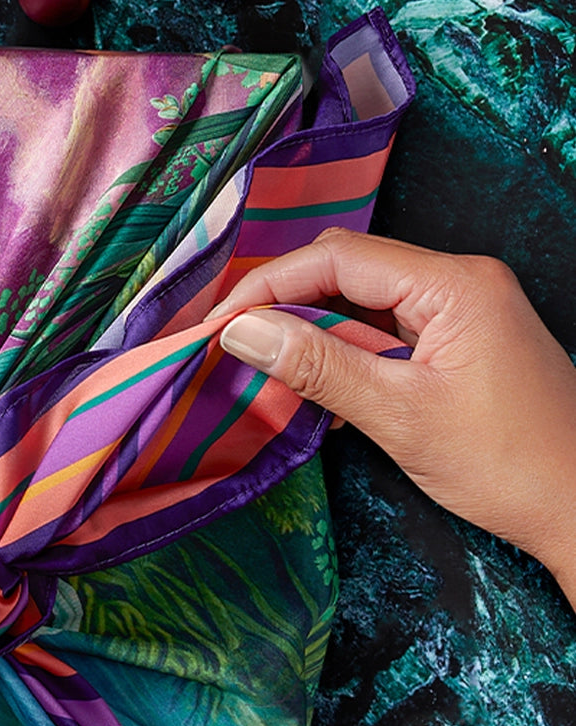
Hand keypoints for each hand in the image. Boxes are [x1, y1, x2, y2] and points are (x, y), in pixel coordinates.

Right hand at [210, 228, 575, 601]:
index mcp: (455, 284)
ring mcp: (464, 311)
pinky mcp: (461, 342)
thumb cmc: (507, 466)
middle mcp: (462, 282)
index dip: (268, 286)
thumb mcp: (399, 415)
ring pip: (364, 300)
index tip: (218, 325)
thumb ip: (318, 366)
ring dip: (312, 329)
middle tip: (231, 341)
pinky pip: (387, 328)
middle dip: (284, 301)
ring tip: (262, 364)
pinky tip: (315, 383)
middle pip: (348, 268)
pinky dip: (345, 350)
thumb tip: (242, 332)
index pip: (338, 258)